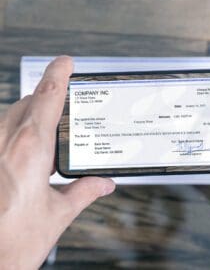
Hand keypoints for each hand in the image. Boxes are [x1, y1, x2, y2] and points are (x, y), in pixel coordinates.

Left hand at [0, 56, 114, 268]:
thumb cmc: (12, 243)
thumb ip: (84, 192)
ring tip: (48, 132)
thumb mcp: (58, 215)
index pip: (47, 97)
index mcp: (30, 150)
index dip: (58, 74)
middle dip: (46, 97)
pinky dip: (16, 130)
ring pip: (10, 114)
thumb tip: (104, 184)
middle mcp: (5, 143)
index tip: (66, 62)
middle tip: (65, 105)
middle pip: (27, 102)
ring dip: (30, 114)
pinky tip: (26, 152)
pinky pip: (1, 131)